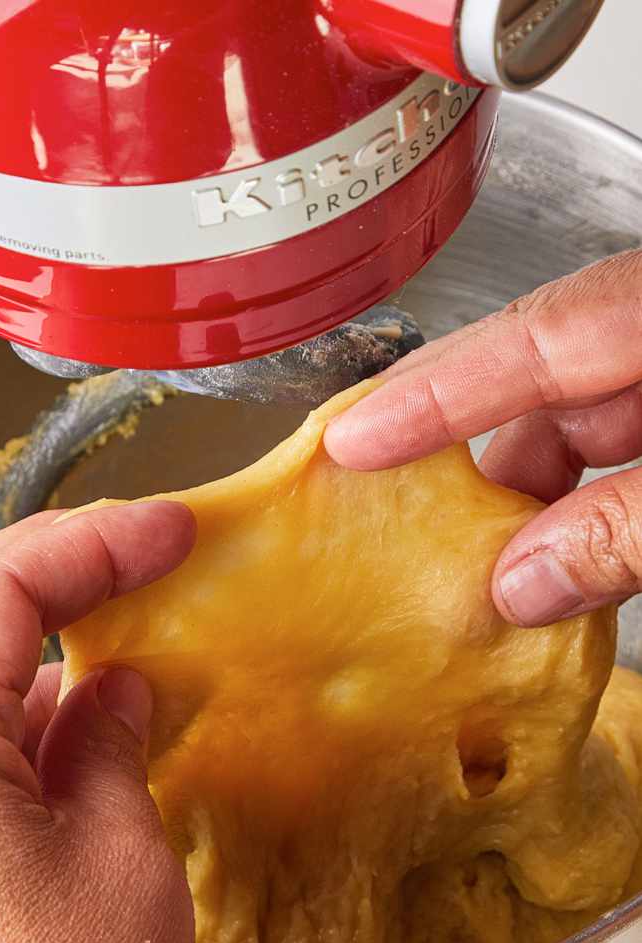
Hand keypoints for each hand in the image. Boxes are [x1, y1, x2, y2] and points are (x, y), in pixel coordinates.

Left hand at [0, 502, 206, 942]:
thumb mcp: (124, 861)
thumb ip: (111, 748)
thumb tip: (115, 685)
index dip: (89, 539)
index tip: (171, 527)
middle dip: (47, 561)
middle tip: (140, 548)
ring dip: (46, 632)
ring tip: (139, 617)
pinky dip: (46, 709)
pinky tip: (111, 721)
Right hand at [324, 249, 641, 627]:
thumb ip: (624, 530)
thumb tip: (522, 588)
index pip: (530, 336)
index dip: (431, 392)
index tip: (349, 440)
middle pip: (544, 371)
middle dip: (474, 451)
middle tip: (403, 517)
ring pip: (589, 414)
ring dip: (541, 492)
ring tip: (497, 566)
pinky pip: (631, 444)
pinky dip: (594, 500)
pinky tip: (572, 555)